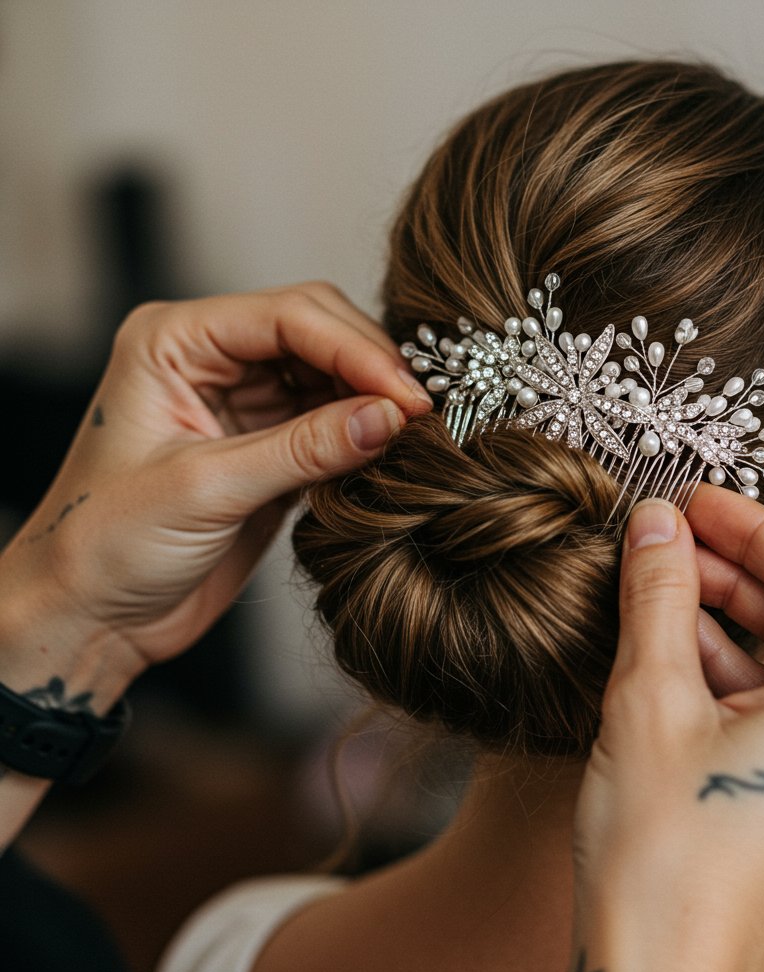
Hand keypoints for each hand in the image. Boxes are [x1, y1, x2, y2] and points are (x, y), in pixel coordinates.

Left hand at [0, 283, 430, 702]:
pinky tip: (392, 451)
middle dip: (373, 366)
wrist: (93, 617)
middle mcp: (211, 359)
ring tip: (419, 432)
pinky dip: (366, 434)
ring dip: (376, 399)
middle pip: (318, 330)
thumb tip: (391, 417)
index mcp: (174, 342)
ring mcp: (244, 402)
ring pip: (333, 374)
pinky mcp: (269, 446)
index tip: (408, 396)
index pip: (287, 317)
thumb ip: (304, 450)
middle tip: (425, 411)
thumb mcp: (206, 490)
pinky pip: (332, 422)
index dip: (356, 350)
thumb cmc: (105, 546)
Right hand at [568, 490, 763, 971]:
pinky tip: (673, 654)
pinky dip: (736, 676)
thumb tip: (656, 524)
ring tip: (657, 590)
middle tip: (667, 539)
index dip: (749, 525)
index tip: (692, 502)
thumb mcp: (650, 699)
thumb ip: (659, 594)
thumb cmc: (660, 856)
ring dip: (728, 623)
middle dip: (735, 572)